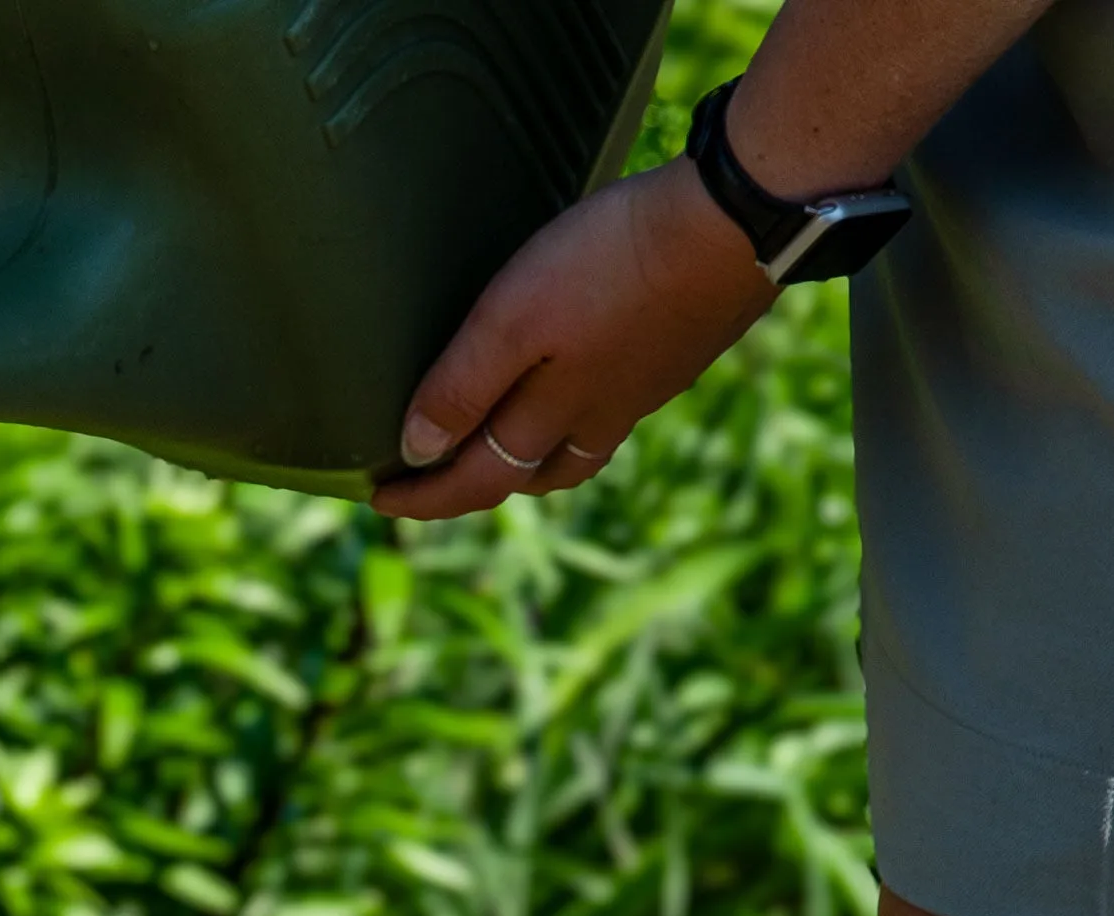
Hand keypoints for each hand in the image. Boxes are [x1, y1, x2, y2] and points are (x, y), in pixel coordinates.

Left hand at [370, 157, 778, 521]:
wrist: (736, 218)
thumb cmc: (613, 264)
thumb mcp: (515, 319)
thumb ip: (464, 385)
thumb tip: (418, 450)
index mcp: (552, 419)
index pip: (473, 481)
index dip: (422, 496)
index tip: (377, 499)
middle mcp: (599, 419)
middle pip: (525, 477)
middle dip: (473, 486)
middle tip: (433, 482)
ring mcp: (643, 389)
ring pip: (576, 453)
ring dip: (533, 464)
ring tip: (504, 453)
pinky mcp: (677, 353)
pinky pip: (616, 410)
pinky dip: (582, 422)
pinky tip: (584, 391)